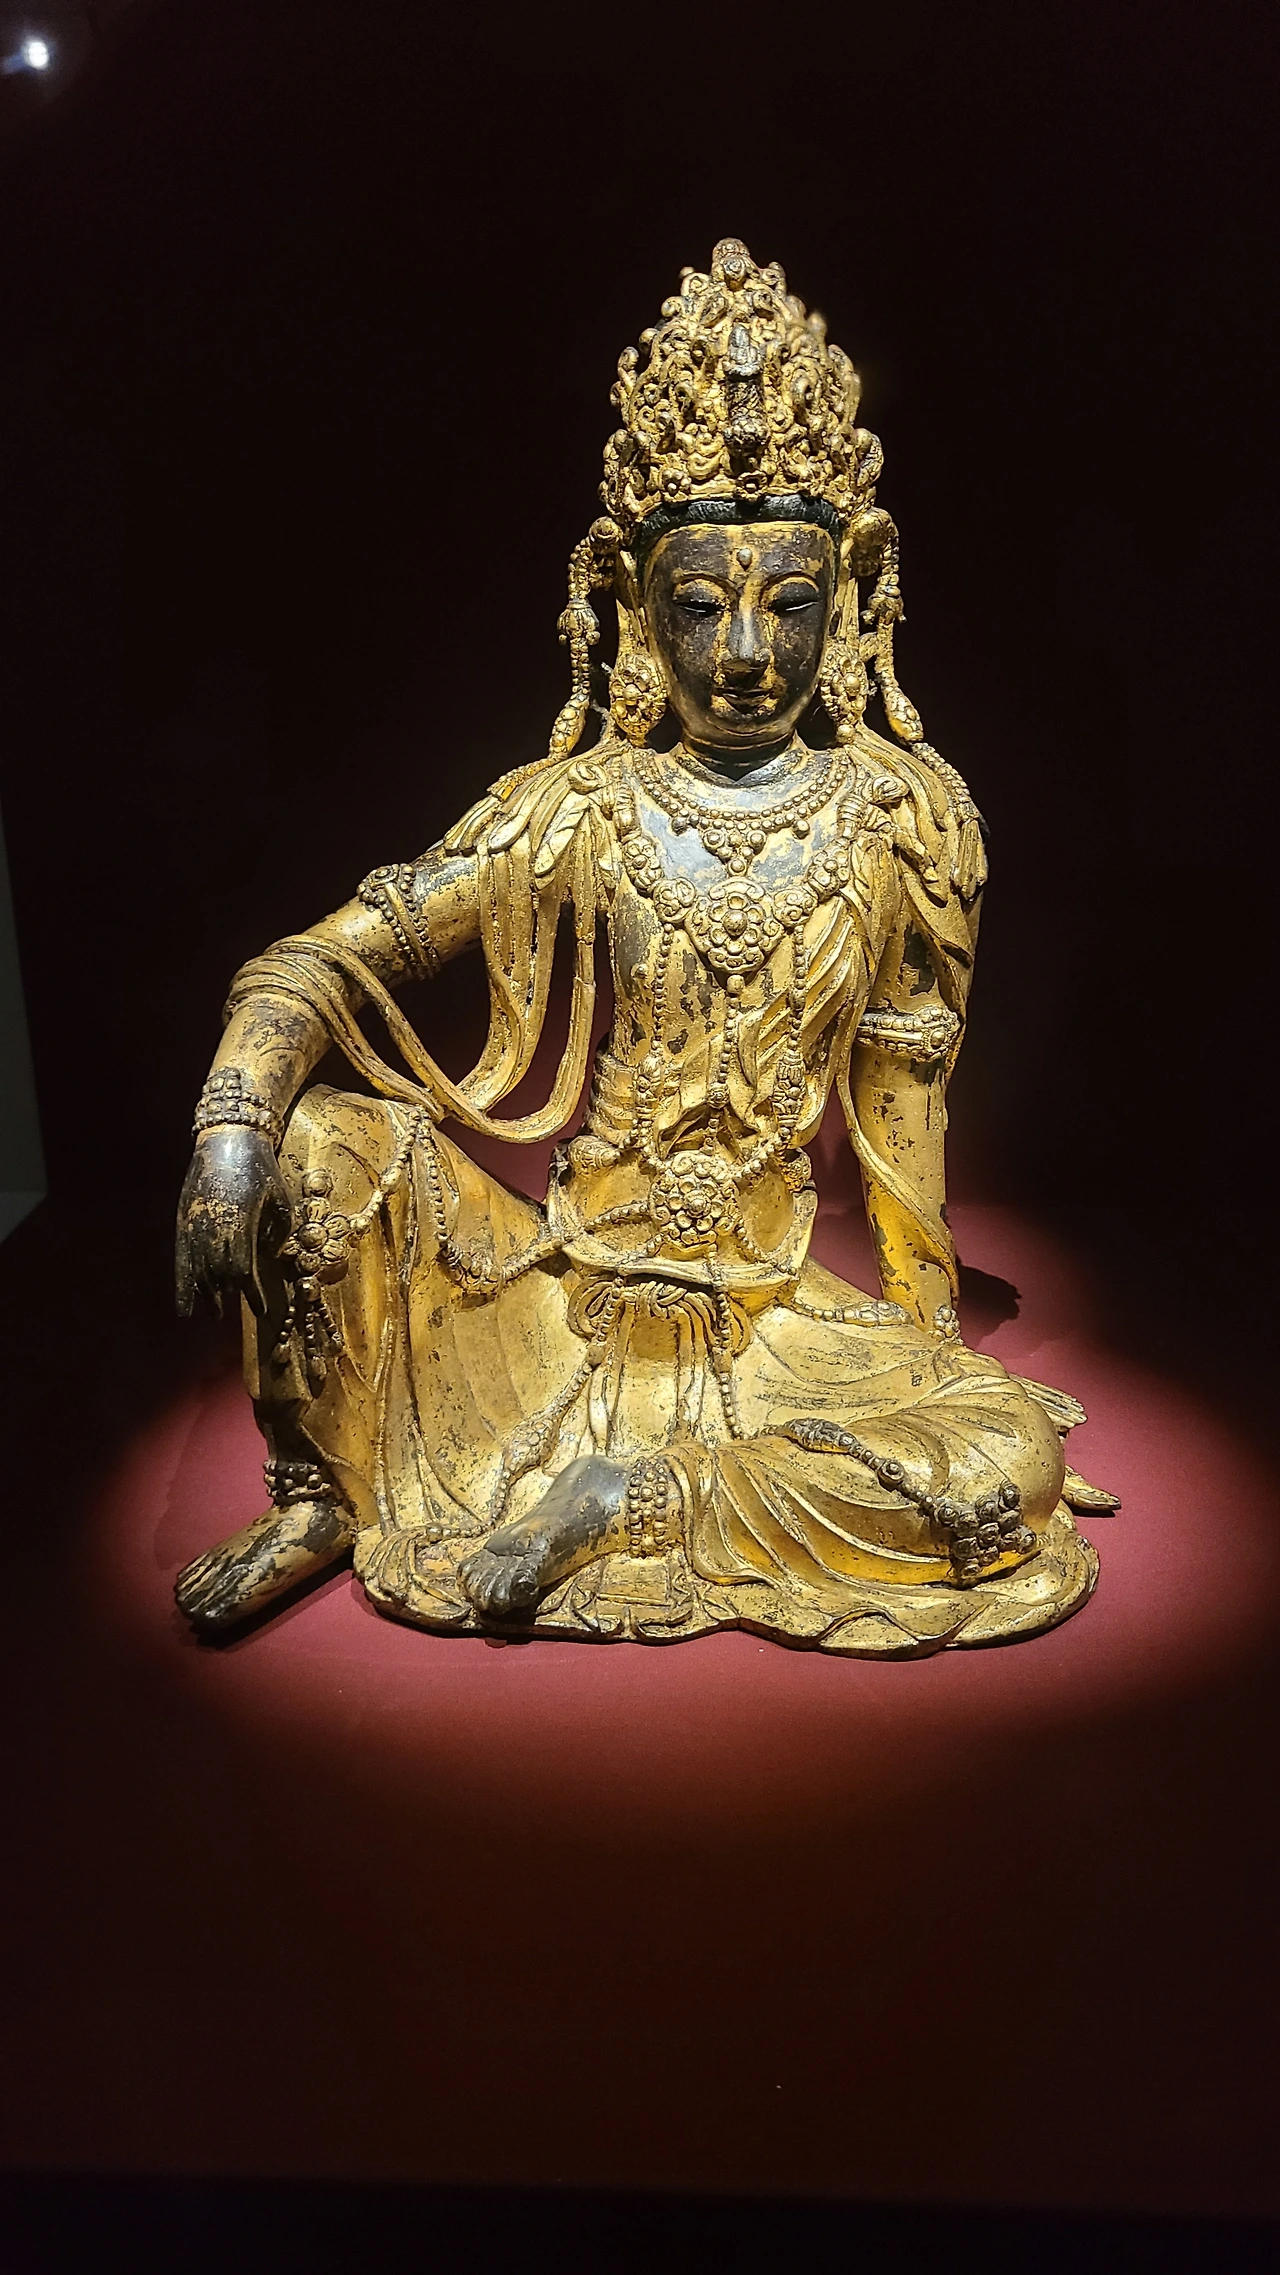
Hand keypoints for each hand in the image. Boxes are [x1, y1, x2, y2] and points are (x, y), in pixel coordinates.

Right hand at [175, 1126, 290, 1317]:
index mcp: (239, 1221)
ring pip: (199, 1270)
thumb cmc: (260, 1166)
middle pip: (219, 1274)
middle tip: (234, 1313)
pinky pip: (181, 1259)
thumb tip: (269, 1256)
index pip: (244, 1269)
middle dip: (228, 1296)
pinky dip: (182, 1285)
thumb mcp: (279, 1198)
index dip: (251, 1293)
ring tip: (214, 1313)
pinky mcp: (183, 1219)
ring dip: (207, 1294)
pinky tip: (183, 1308)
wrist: (226, 1137)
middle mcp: (214, 1225)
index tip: (262, 1311)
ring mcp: (195, 1223)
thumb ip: (277, 1231)